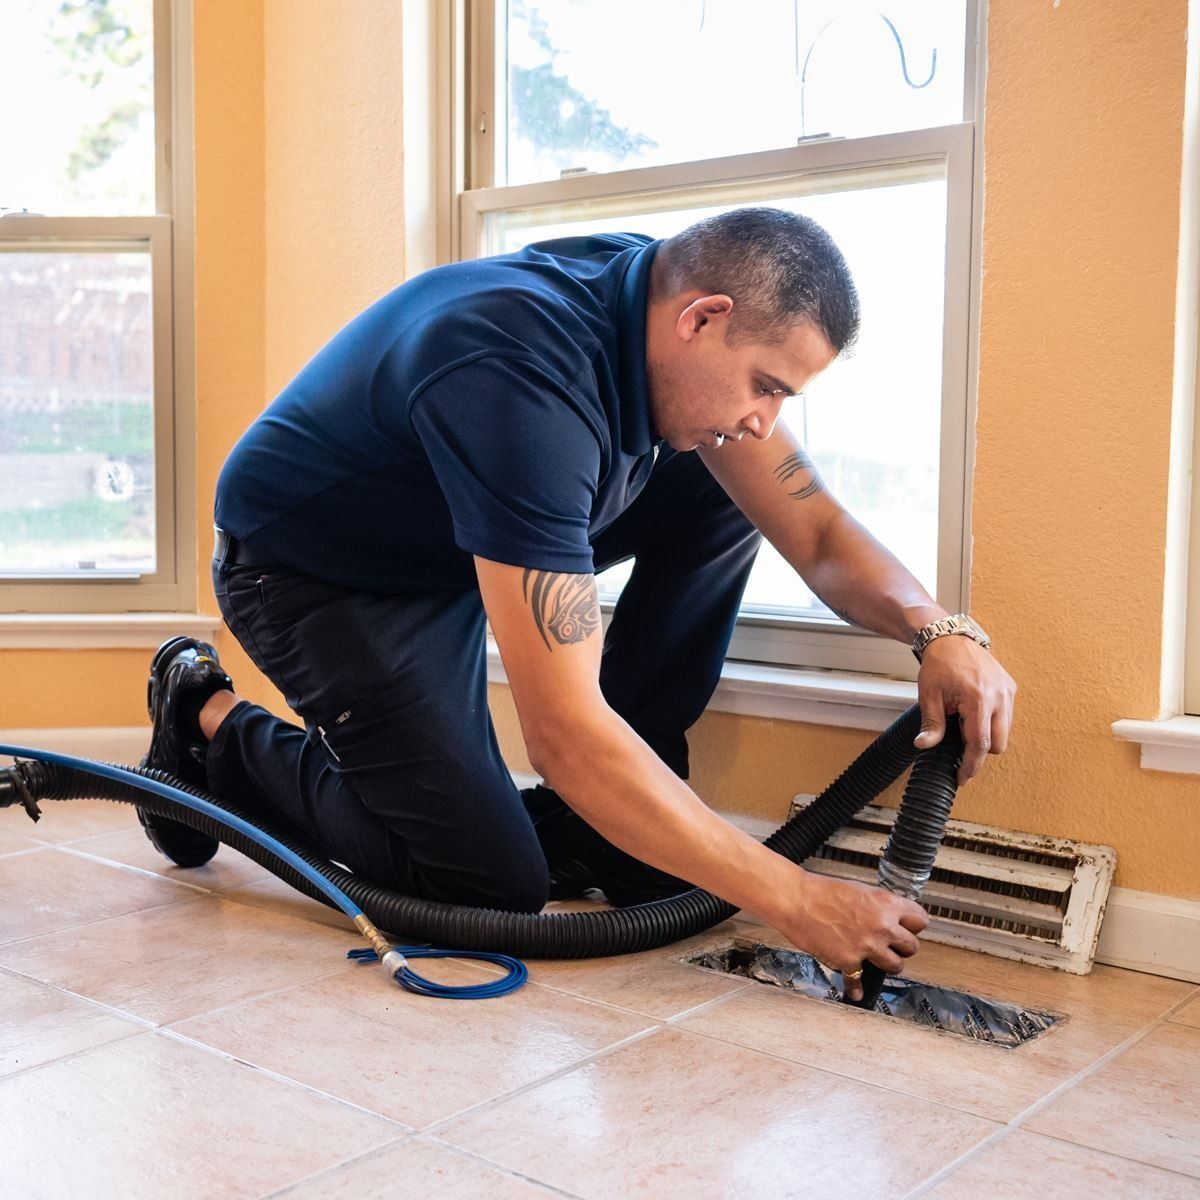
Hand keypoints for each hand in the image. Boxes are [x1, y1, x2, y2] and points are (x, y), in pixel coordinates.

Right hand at [773, 869, 928, 1003]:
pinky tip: (856, 990)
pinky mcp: (850, 961)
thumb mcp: (858, 889)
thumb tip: (887, 916)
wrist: (795, 899)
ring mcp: (867, 945)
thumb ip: (877, 905)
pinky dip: (856, 988)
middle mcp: (882, 925)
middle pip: (912, 946)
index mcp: (886, 903)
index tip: (908, 928)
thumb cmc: (820, 891)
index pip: (920, 919)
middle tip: (892, 945)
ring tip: (876, 960)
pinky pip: (859, 982)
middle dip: (902, 947)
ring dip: (887, 964)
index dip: (913, 925)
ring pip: (896, 966)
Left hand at [914, 636, 1016, 783]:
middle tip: (956, 738)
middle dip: (979, 749)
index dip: (971, 765)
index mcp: (978, 699)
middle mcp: (999, 696)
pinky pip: (1006, 717)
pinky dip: (991, 721)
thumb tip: (924, 746)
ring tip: (962, 718)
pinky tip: (971, 710)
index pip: (980, 744)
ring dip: (986, 735)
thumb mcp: (929, 695)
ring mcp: (1007, 691)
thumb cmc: (938, 664)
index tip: (963, 778)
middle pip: (998, 744)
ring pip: (1005, 732)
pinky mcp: (1010, 688)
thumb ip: (931, 723)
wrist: (951, 638)